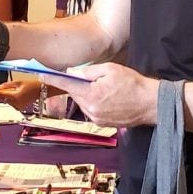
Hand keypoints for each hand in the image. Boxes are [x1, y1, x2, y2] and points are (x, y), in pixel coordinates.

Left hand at [0, 79, 40, 111]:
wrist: (41, 91)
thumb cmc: (32, 85)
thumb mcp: (18, 82)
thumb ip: (6, 85)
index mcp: (15, 96)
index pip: (0, 94)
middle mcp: (16, 103)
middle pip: (2, 98)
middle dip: (0, 93)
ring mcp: (17, 107)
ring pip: (6, 100)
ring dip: (6, 95)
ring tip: (15, 89)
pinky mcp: (19, 108)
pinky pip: (11, 103)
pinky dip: (11, 98)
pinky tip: (16, 94)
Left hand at [41, 63, 157, 127]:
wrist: (151, 104)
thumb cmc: (133, 84)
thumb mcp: (110, 69)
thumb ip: (88, 71)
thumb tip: (73, 72)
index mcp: (91, 95)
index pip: (67, 85)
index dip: (53, 78)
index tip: (41, 74)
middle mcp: (90, 110)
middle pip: (75, 94)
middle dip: (78, 84)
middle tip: (91, 77)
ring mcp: (96, 119)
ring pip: (83, 102)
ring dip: (88, 94)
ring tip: (106, 88)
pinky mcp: (102, 124)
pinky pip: (91, 110)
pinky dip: (94, 102)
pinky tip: (108, 97)